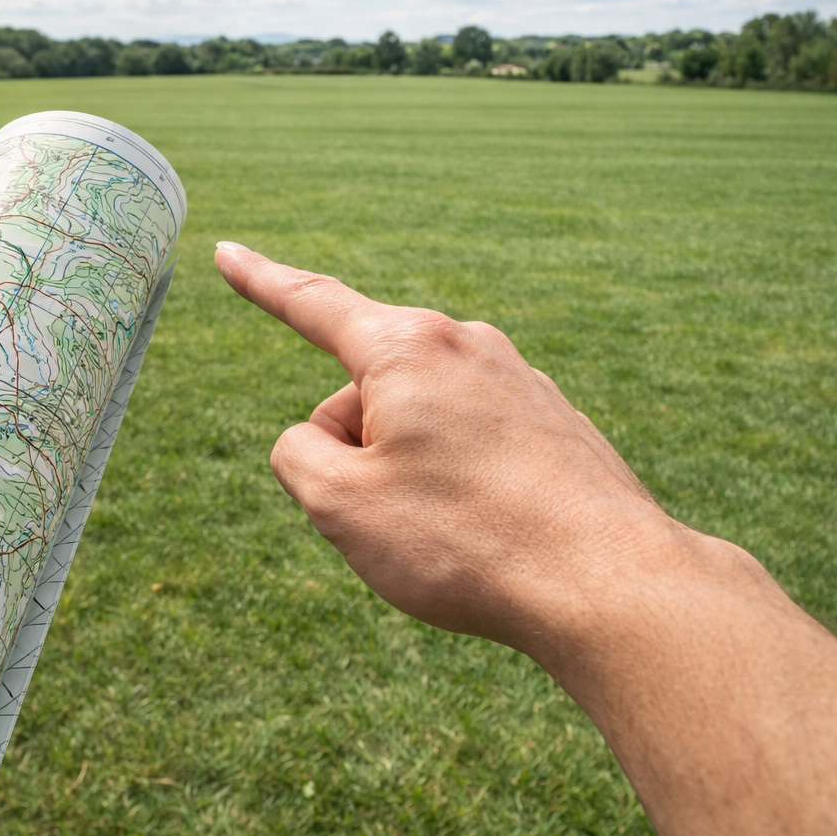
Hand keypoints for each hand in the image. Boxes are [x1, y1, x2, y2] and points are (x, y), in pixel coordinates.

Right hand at [213, 240, 682, 649]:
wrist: (607, 583)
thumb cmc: (466, 542)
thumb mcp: (340, 506)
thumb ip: (299, 455)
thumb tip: (324, 437)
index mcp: (406, 347)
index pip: (312, 303)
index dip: (260, 282)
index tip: (228, 252)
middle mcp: (467, 345)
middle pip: (366, 393)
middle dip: (354, 450)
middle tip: (394, 521)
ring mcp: (519, 380)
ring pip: (419, 424)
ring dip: (408, 474)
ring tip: (454, 534)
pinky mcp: (553, 422)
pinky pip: (472, 447)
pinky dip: (461, 487)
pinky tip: (492, 532)